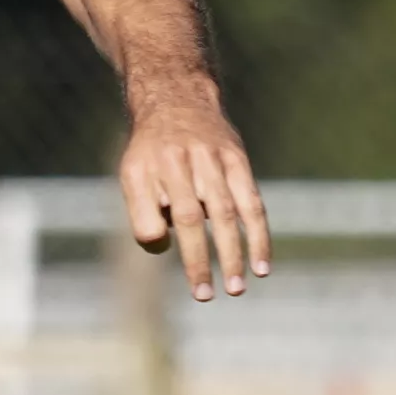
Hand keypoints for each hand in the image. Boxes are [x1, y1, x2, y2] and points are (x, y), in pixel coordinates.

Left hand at [116, 97, 272, 302]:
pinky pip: (252, 203)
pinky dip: (259, 235)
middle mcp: (182, 162)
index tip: (163, 250)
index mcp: (151, 168)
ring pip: (225, 213)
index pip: (153, 214)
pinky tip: (262, 265)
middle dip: (199, 259)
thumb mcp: (133, 174)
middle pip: (192, 216)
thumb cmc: (153, 152)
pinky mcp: (237, 161)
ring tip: (236, 288)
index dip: (157, 238)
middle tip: (205, 295)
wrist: (178, 98)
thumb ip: (141, 211)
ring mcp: (213, 160)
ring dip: (233, 253)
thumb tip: (163, 245)